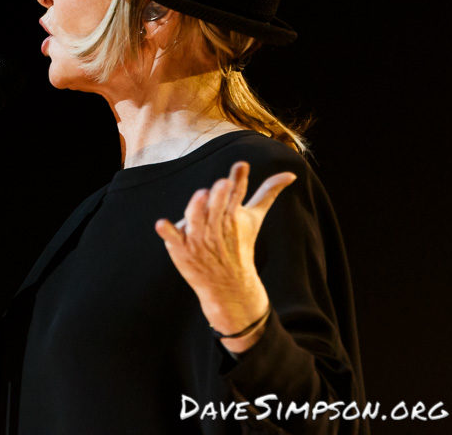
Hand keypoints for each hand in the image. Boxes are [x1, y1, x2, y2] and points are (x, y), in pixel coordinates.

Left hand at [154, 161, 296, 351]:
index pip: (237, 193)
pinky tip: (161, 224)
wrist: (229, 286)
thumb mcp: (254, 218)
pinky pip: (173, 238)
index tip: (240, 166)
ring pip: (196, 219)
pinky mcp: (181, 248)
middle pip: (217, 206)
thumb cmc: (240, 244)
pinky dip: (167, 232)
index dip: (238, 179)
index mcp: (234, 214)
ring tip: (202, 195)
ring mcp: (198, 237)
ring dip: (198, 208)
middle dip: (220, 195)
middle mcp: (216, 225)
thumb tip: (291, 174)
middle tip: (223, 184)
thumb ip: (268, 193)